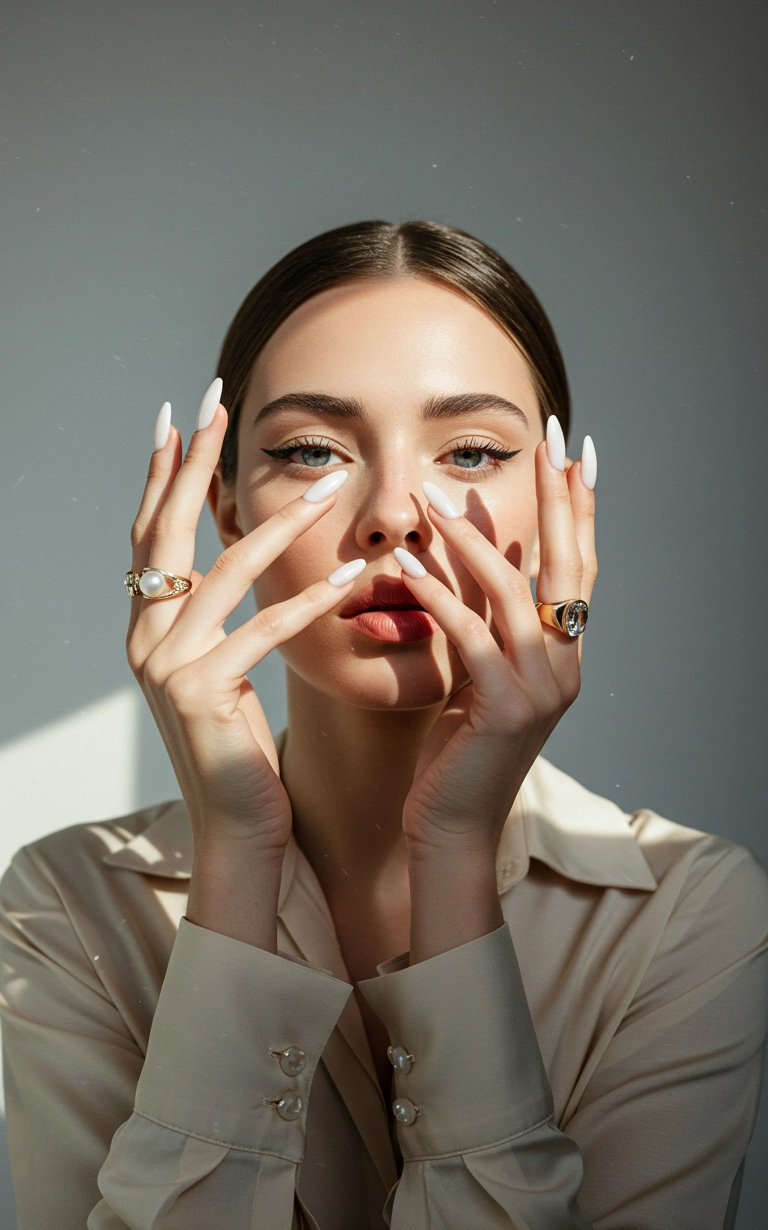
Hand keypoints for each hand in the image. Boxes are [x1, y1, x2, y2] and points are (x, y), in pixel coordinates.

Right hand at [127, 386, 361, 945]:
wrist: (235, 828)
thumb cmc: (239, 751)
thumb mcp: (223, 670)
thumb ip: (221, 616)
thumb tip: (240, 552)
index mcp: (147, 628)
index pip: (152, 532)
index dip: (164, 472)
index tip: (181, 416)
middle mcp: (143, 638)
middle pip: (169, 530)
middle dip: (194, 462)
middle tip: (214, 401)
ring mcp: (165, 664)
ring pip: (225, 571)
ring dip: (281, 522)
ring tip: (330, 483)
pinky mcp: (200, 691)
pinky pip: (265, 630)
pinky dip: (312, 598)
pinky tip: (351, 573)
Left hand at [399, 423, 596, 957]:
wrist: (450, 830)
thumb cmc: (455, 754)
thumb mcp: (475, 675)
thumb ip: (483, 621)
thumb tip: (467, 556)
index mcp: (563, 655)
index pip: (578, 566)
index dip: (578, 508)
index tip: (571, 452)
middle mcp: (566, 665)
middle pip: (566, 565)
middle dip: (558, 498)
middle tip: (550, 439)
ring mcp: (542, 688)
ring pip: (514, 592)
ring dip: (473, 539)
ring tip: (434, 498)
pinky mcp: (504, 708)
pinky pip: (469, 635)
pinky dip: (438, 596)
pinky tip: (407, 566)